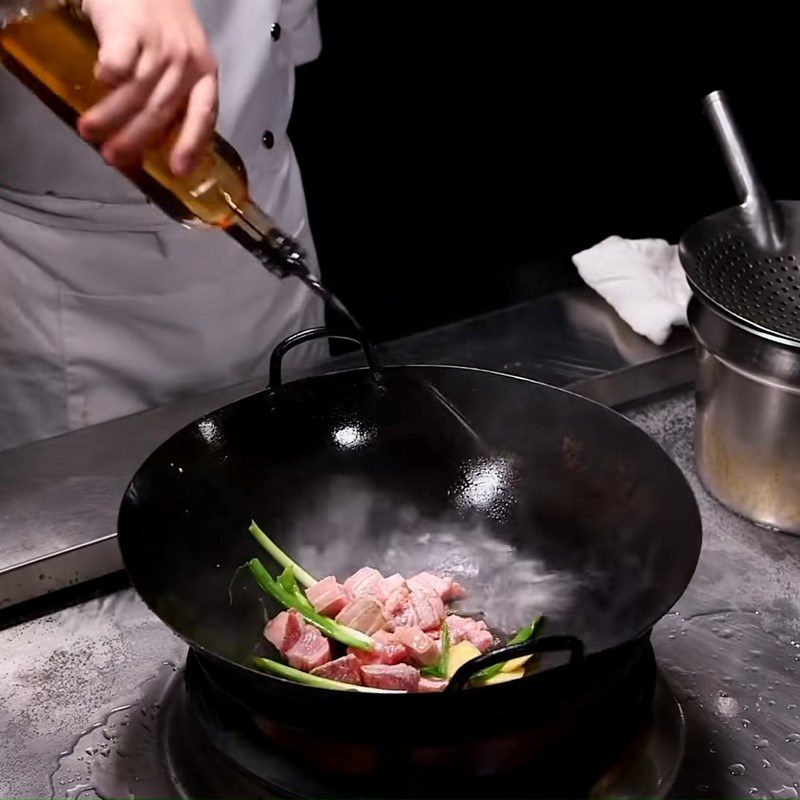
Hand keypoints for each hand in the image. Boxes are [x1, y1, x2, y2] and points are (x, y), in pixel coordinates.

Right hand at [77, 0, 217, 176]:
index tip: (178, 171)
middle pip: (161, 110)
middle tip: (112, 157)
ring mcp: (160, 44)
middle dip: (135, 139)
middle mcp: (187, 61)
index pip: (204, 115)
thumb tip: (155, 138)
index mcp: (206, 71)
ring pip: (136, 92)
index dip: (191, 145)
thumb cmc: (159, 20)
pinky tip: (98, 82)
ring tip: (89, 130)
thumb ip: (175, 91)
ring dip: (110, 116)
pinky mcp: (131, 27)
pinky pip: (118, 64)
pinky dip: (107, 77)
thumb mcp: (182, 56)